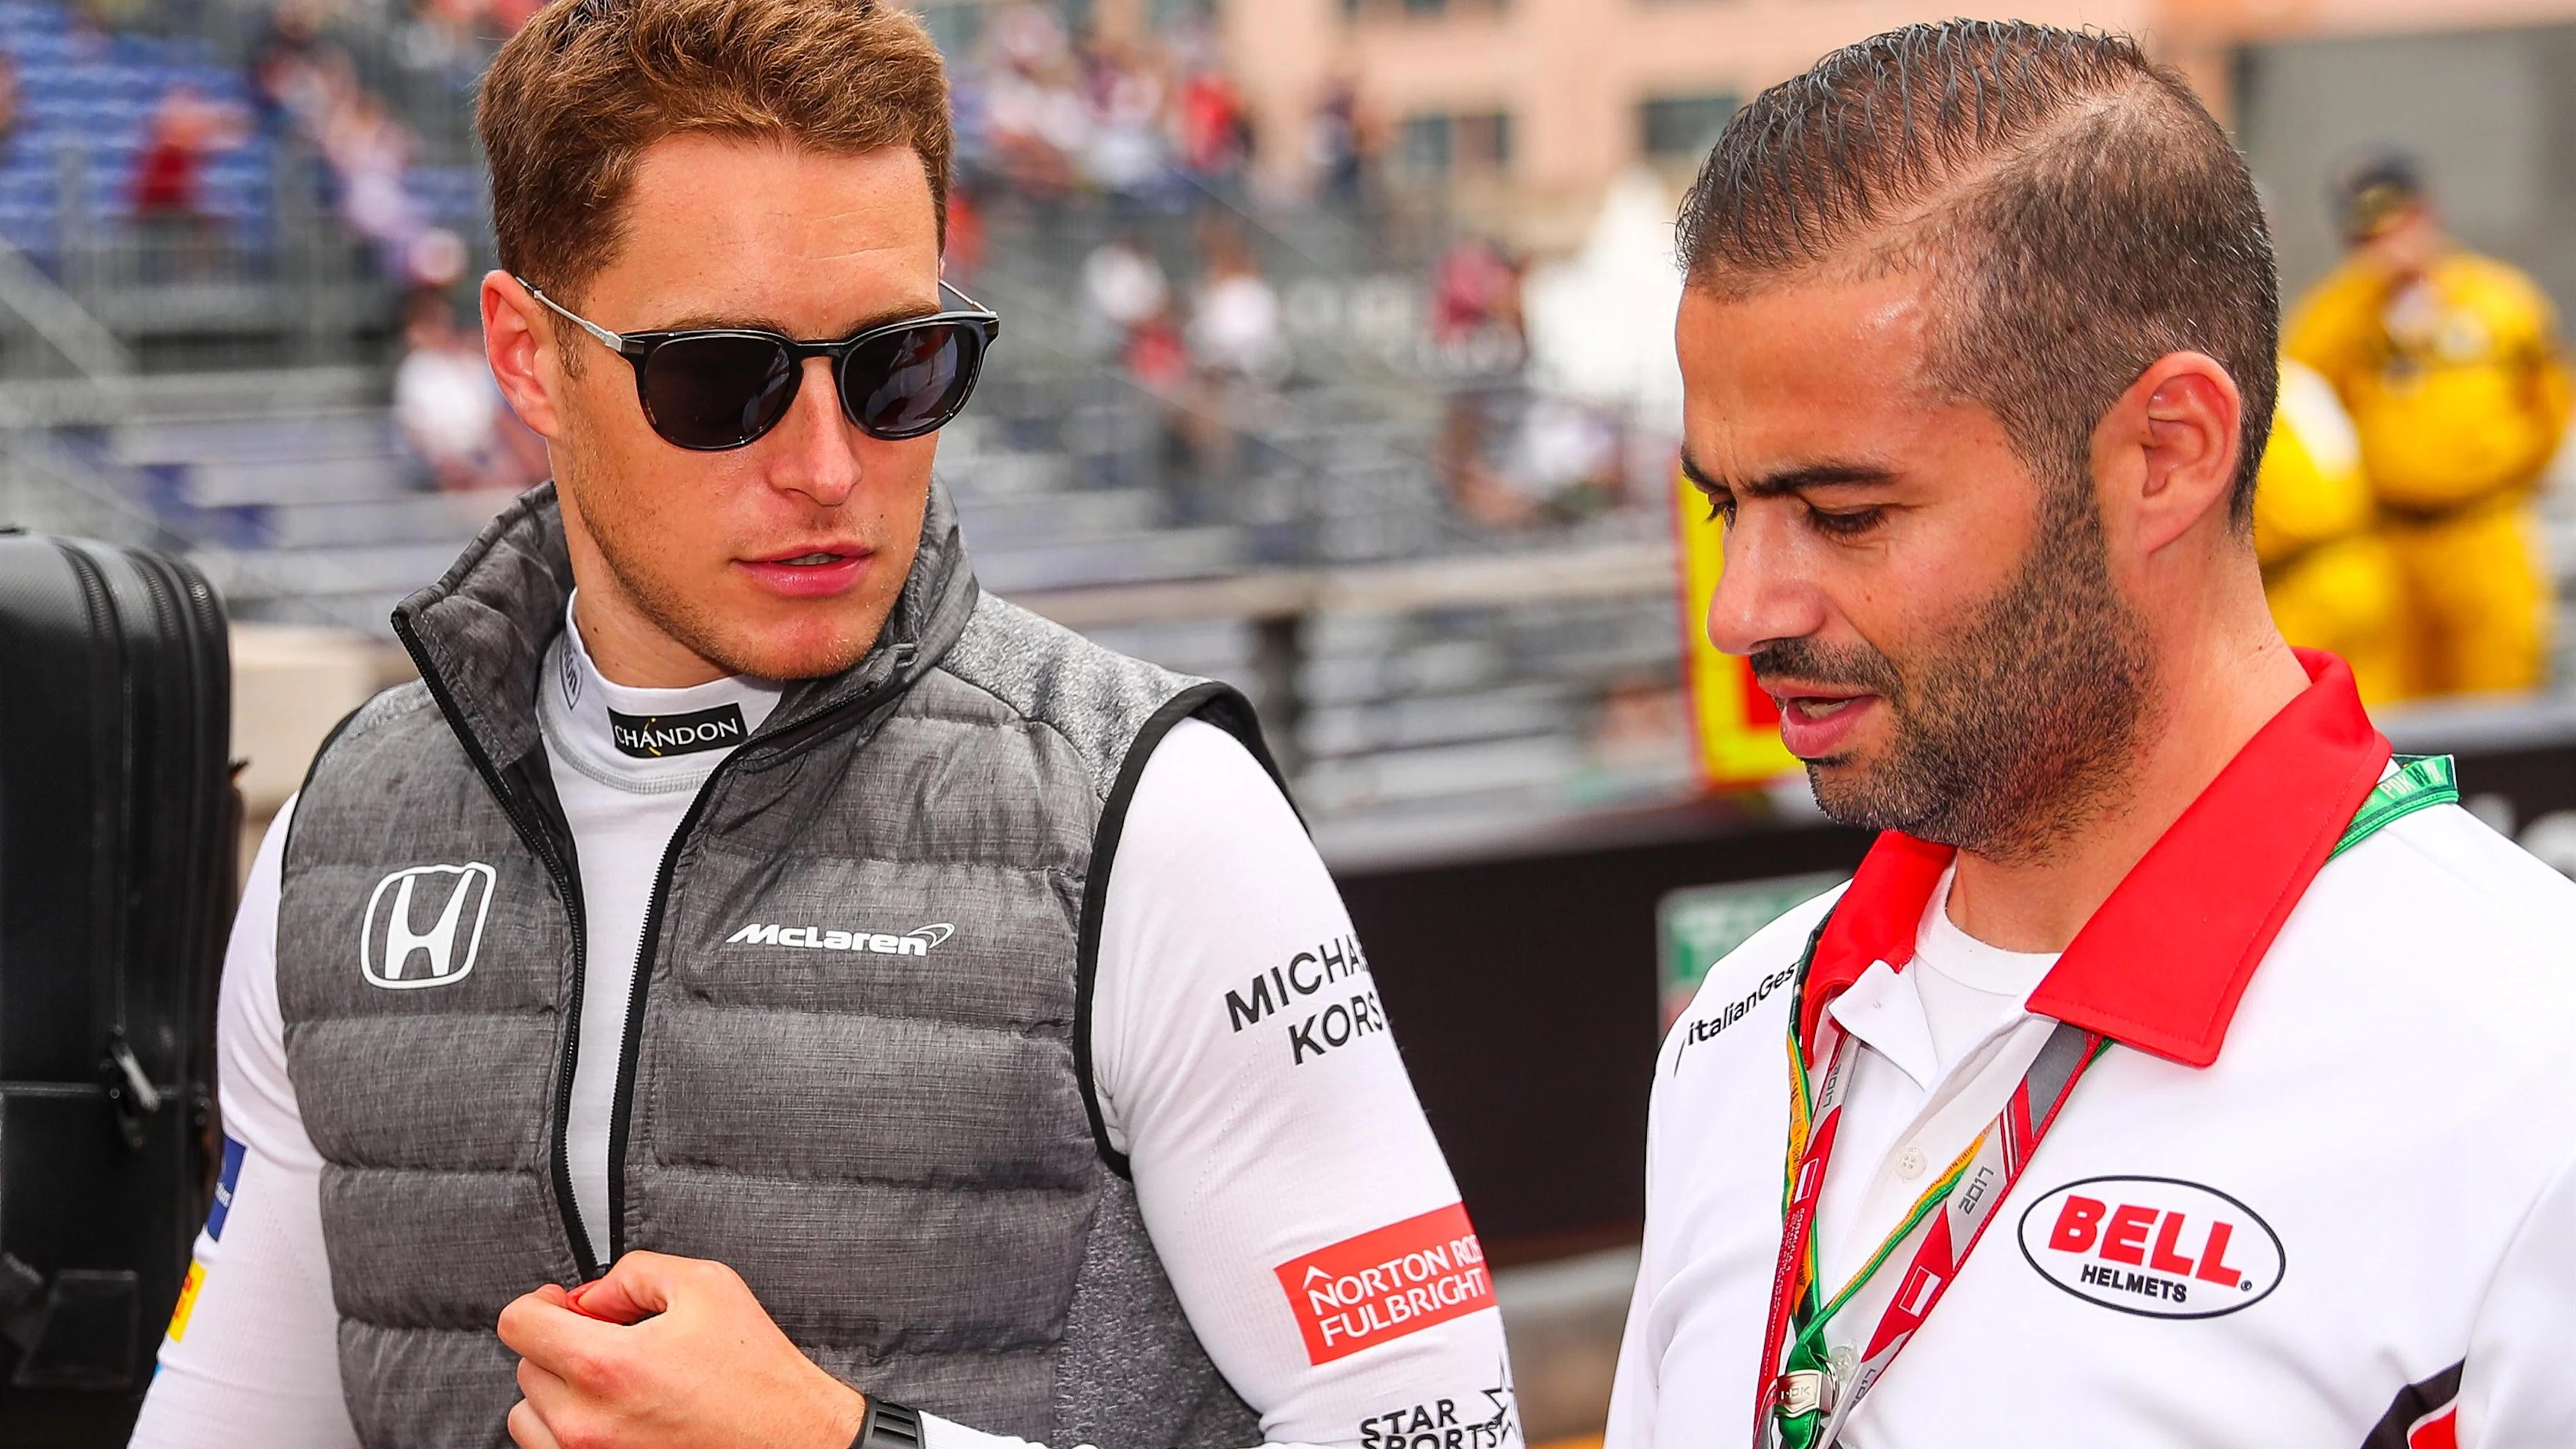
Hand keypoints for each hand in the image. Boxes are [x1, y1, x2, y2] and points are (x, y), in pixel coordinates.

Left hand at [498, 1252, 866, 1448]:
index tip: (562, 1304)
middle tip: (610, 1340)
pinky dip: (567, 1429)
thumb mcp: (707, 1286)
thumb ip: (633, 1273)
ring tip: (609, 1383)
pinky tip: (612, 1414)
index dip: (540, 1302)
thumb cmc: (757, 1376)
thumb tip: (589, 1297)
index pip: (517, 1323)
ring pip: (527, 1415)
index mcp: (608, 1365)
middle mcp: (587, 1422)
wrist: (791, 1441)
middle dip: (561, 1344)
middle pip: (525, 1365)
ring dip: (557, 1391)